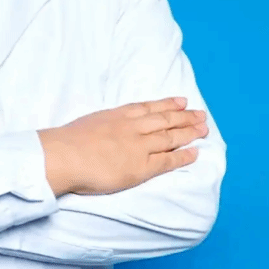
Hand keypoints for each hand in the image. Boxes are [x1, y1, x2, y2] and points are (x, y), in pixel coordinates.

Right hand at [37, 97, 208, 196]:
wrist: (64, 155)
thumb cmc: (66, 142)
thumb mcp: (86, 123)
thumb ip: (101, 126)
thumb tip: (101, 132)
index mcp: (116, 115)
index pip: (147, 108)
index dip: (166, 104)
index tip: (180, 100)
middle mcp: (131, 127)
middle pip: (164, 119)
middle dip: (184, 116)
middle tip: (200, 114)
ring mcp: (138, 146)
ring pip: (170, 136)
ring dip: (189, 132)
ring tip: (203, 129)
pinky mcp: (141, 167)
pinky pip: (167, 160)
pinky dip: (183, 155)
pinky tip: (195, 152)